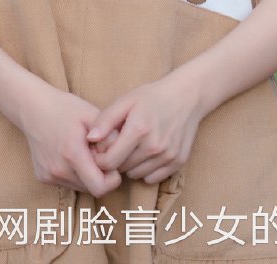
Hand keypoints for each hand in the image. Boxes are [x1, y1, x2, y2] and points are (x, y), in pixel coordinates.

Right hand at [16, 84, 120, 196]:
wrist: (30, 106)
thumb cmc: (63, 108)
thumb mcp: (91, 114)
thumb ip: (111, 135)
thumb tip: (123, 152)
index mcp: (72, 154)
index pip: (101, 187)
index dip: (112, 178)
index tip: (110, 161)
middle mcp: (58, 169)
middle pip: (92, 189)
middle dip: (100, 175)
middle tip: (95, 154)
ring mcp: (48, 175)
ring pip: (80, 188)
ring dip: (87, 176)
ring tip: (82, 153)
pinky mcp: (42, 176)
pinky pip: (67, 183)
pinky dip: (74, 174)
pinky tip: (69, 156)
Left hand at [88, 72, 208, 184]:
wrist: (186, 97)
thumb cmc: (151, 97)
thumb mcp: (124, 101)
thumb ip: (105, 120)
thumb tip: (90, 139)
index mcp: (138, 130)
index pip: (110, 161)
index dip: (100, 157)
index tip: (101, 149)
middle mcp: (155, 146)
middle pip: (122, 169)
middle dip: (115, 160)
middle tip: (117, 145)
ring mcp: (168, 156)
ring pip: (136, 175)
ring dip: (129, 166)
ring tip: (131, 148)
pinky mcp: (178, 162)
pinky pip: (153, 179)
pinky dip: (145, 170)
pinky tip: (145, 154)